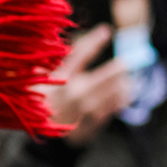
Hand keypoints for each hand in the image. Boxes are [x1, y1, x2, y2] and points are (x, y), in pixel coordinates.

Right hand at [36, 25, 131, 146]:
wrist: (38, 136)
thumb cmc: (39, 102)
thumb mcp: (38, 80)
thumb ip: (52, 62)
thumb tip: (64, 43)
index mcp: (59, 80)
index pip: (80, 55)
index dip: (94, 41)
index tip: (106, 31)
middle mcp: (74, 94)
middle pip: (107, 76)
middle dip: (119, 67)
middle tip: (125, 63)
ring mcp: (85, 111)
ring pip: (115, 93)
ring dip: (124, 84)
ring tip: (128, 80)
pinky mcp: (92, 124)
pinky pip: (112, 109)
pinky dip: (120, 100)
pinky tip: (124, 94)